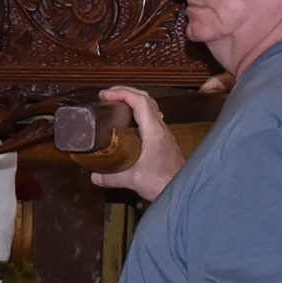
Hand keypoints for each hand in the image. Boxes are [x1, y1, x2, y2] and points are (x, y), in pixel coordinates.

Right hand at [89, 87, 185, 201]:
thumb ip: (112, 177)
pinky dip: (140, 113)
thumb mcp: (134, 180)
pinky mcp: (165, 143)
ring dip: (135, 100)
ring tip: (119, 102)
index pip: (139, 100)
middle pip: (146, 98)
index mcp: (154, 131)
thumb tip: (96, 176)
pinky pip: (153, 119)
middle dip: (126, 91)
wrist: (185, 191)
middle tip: (110, 94)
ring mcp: (165, 135)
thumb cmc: (167, 183)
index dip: (122, 92)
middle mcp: (161, 129)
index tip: (106, 94)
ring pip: (151, 107)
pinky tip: (133, 122)